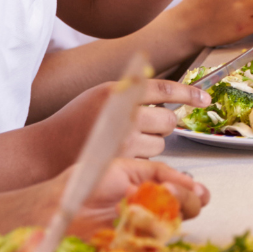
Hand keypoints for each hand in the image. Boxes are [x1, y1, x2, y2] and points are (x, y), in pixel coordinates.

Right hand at [40, 78, 210, 162]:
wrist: (47, 151)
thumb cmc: (75, 122)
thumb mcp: (102, 95)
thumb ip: (132, 92)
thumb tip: (167, 95)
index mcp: (120, 92)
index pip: (165, 88)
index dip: (189, 94)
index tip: (205, 99)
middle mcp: (125, 114)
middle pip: (168, 120)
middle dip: (162, 124)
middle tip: (143, 126)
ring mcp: (125, 141)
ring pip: (160, 143)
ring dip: (151, 143)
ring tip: (125, 142)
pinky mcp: (124, 163)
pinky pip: (148, 161)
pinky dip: (141, 160)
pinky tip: (121, 156)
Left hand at [68, 158, 209, 239]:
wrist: (58, 206)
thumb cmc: (88, 183)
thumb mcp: (126, 168)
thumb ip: (157, 172)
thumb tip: (186, 180)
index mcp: (155, 190)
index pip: (186, 193)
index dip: (195, 192)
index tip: (196, 190)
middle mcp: (154, 212)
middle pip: (187, 211)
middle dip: (185, 200)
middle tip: (169, 191)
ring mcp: (143, 233)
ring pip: (172, 229)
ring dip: (167, 215)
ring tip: (148, 205)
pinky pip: (151, 248)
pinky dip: (151, 236)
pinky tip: (136, 224)